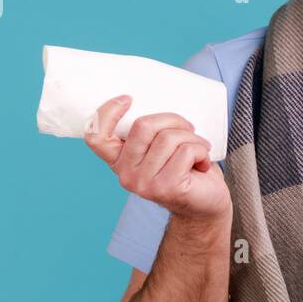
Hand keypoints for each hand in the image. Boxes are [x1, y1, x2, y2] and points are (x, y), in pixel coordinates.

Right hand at [85, 95, 231, 223]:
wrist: (206, 202)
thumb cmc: (185, 168)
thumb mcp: (159, 147)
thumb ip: (149, 133)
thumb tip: (153, 101)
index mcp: (118, 160)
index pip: (96, 136)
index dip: (107, 112)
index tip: (128, 99)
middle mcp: (125, 174)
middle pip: (143, 126)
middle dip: (173, 120)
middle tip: (188, 129)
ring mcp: (144, 183)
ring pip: (169, 138)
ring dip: (192, 138)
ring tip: (199, 148)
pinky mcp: (167, 187)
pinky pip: (187, 151)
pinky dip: (201, 150)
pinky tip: (203, 163)